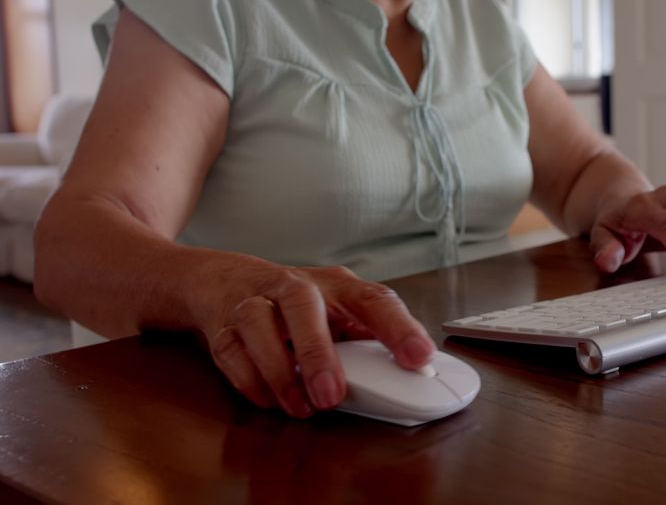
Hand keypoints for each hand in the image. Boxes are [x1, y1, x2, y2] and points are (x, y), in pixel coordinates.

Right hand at [200, 263, 434, 417]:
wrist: (225, 281)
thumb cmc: (298, 305)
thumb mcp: (339, 312)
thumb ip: (367, 340)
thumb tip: (406, 372)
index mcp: (337, 286)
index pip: (373, 299)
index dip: (399, 327)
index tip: (419, 357)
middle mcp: (294, 286)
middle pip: (303, 305)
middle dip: (317, 352)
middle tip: (330, 395)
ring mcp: (254, 302)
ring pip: (257, 324)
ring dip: (279, 372)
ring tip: (301, 406)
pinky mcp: (223, 325)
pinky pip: (230, 351)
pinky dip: (250, 380)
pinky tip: (271, 399)